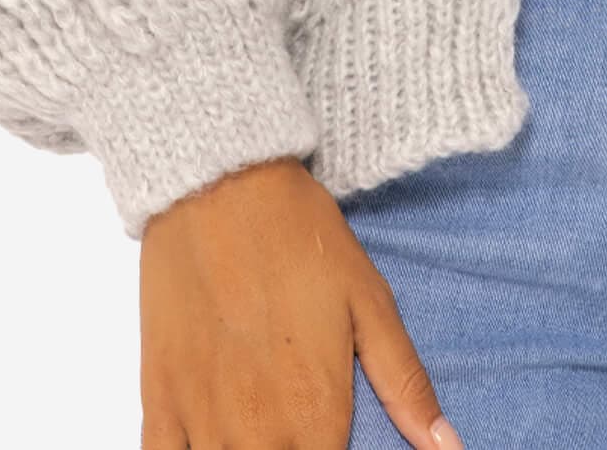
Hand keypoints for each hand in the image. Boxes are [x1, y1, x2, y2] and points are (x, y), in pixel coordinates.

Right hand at [138, 155, 463, 449]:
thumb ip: (405, 385)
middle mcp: (255, 432)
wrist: (221, 183)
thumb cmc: (300, 236)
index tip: (336, 443)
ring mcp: (200, 421)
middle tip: (303, 432)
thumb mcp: (369, 301)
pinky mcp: (158, 401)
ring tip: (267, 435)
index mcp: (314, 415)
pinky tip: (211, 444)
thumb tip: (448, 447)